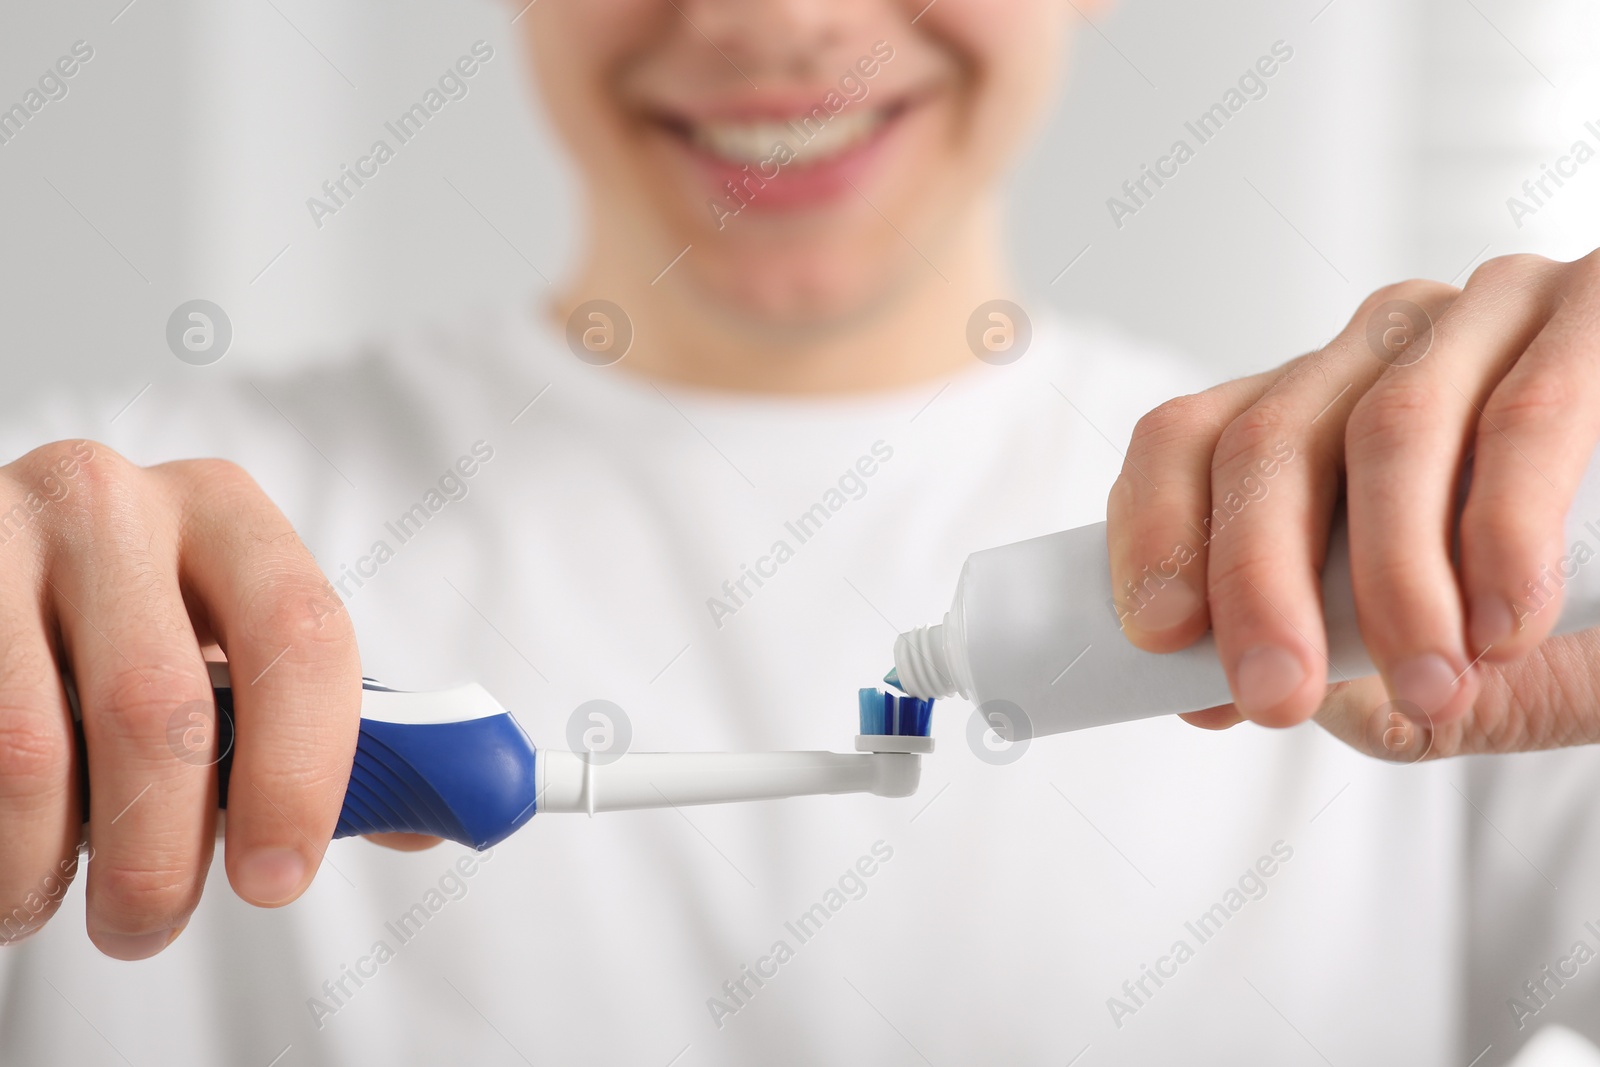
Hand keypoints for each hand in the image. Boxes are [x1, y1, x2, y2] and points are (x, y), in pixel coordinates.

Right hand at [0, 442, 360, 958]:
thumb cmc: (136, 629)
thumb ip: (319, 731)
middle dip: (160, 857)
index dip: (302, 771)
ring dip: (47, 863)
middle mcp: (115, 503)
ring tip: (49, 899)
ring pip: (35, 750)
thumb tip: (425, 821)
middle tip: (147, 923)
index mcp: (227, 516)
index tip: (278, 877)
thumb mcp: (231, 650)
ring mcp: (3, 535)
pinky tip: (6, 853)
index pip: (301, 636)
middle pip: (160, 709)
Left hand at [1106, 251, 1599, 758]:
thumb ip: (1361, 680)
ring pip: (1386, 428)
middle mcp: (1393, 346)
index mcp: (1327, 409)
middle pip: (1267, 440)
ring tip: (1428, 684)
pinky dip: (1502, 532)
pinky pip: (1526, 412)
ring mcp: (1495, 313)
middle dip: (1254, 581)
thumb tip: (1240, 697)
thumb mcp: (1459, 665)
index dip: (1157, 533)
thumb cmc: (1587, 615)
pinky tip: (1506, 624)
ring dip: (1391, 580)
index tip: (1159, 640)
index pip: (1191, 439)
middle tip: (1271, 697)